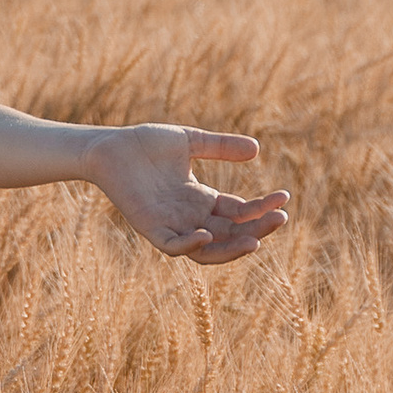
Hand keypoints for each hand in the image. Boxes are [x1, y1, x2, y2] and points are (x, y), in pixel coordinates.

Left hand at [88, 127, 291, 266]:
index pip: (240, 212)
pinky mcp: (150, 227)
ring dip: (231, 248)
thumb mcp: (190, 142)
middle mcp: (190, 217)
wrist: (109, 146)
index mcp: (202, 199)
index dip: (261, 208)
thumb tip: (257, 148)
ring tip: (255, 241)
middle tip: (279, 218)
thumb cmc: (146, 144)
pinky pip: (173, 246)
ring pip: (207, 250)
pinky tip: (206, 234)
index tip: (284, 197)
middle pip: (231, 234)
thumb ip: (221, 147)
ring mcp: (171, 224)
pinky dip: (190, 245)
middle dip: (257, 229)